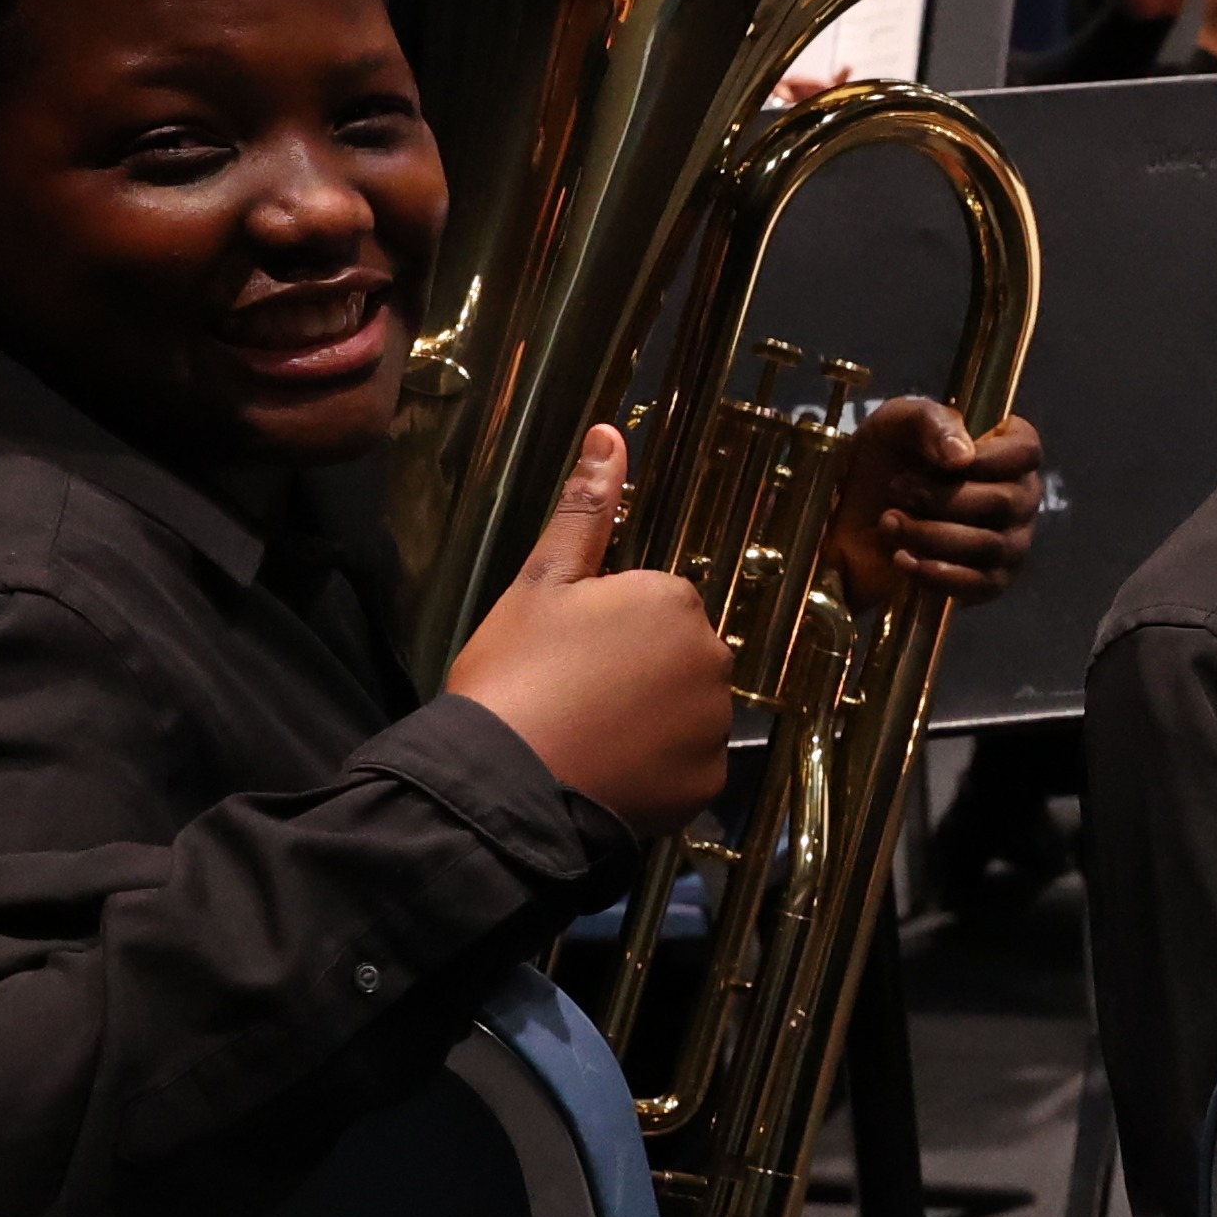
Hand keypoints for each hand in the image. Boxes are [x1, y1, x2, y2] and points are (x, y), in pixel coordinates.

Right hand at [449, 426, 735, 837]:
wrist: (502, 782)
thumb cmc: (516, 673)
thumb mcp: (542, 581)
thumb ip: (586, 509)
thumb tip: (611, 433)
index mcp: (674, 599)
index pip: (655, 603)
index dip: (607, 627)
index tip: (567, 652)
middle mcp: (712, 657)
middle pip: (679, 655)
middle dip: (639, 670)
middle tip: (574, 695)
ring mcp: (714, 725)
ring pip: (687, 712)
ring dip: (651, 722)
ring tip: (587, 735)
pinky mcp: (707, 783)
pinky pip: (689, 767)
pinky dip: (657, 771)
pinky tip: (609, 771)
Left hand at [828, 400, 1045, 604]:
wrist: (848, 519)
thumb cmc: (881, 462)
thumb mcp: (895, 424)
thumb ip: (930, 421)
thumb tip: (963, 456)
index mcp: (1005, 451)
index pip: (1027, 451)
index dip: (990, 457)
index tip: (946, 462)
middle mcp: (1018, 497)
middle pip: (1005, 501)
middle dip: (942, 498)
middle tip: (897, 489)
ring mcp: (1009, 543)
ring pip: (988, 544)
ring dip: (928, 533)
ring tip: (890, 522)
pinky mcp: (990, 583)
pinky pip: (979, 584)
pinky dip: (936, 573)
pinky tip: (902, 558)